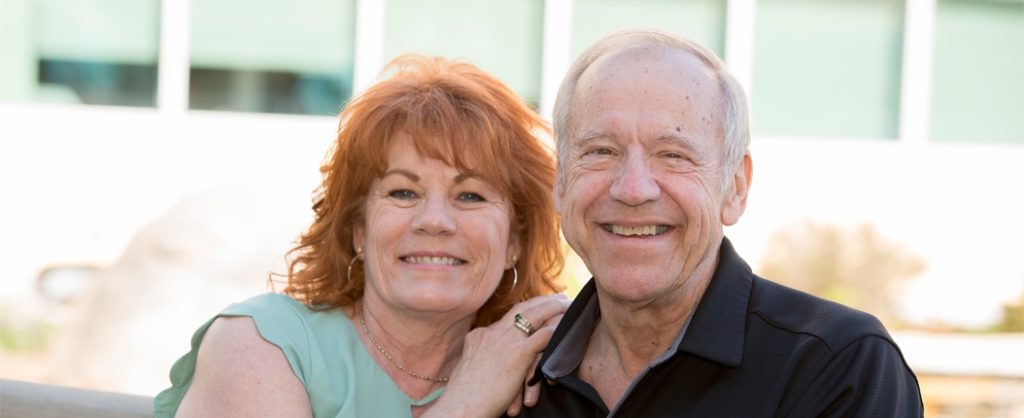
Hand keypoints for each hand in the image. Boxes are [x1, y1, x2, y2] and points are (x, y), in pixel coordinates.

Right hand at [423, 294, 569, 417]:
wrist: (461, 407)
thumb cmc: (465, 398)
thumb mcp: (471, 370)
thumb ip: (483, 359)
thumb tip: (493, 364)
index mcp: (478, 337)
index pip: (506, 316)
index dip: (524, 309)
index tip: (536, 306)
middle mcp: (491, 333)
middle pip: (521, 308)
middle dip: (542, 301)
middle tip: (558, 297)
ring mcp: (505, 340)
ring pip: (535, 314)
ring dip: (554, 308)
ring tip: (568, 305)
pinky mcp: (518, 352)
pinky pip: (544, 334)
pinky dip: (557, 329)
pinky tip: (568, 325)